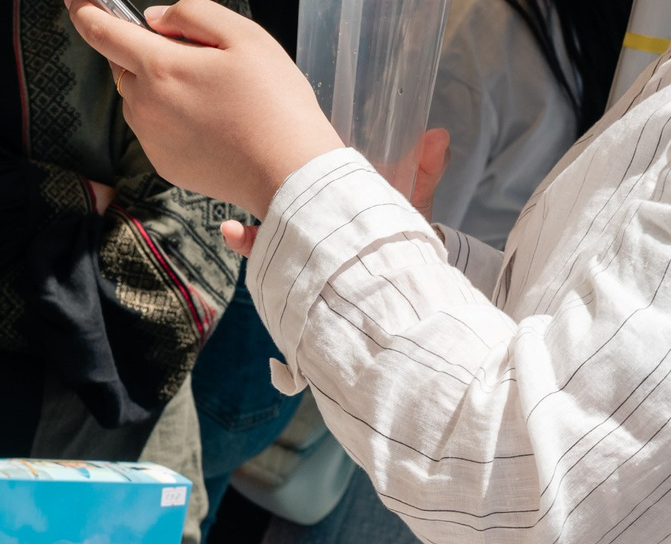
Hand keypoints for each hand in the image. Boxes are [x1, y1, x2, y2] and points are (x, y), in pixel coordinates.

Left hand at [67, 0, 337, 215]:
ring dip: (160, 84)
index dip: (86, 11)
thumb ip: (192, 15)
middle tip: (199, 56)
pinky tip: (211, 120)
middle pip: (125, 65)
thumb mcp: (244, 36)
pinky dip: (171, 115)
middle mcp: (144, 107)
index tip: (74, 0)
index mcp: (160, 69)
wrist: (286, 173)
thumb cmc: (274, 102)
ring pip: (138, 97)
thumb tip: (154, 20)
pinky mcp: (162, 163)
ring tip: (212, 92)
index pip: (104, 33)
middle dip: (148, 51)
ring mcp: (150, 139)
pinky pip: (153, 127)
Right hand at [219, 126, 446, 256]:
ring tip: (233, 226)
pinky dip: (244, 243)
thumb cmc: (397, 234)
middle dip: (260, 188)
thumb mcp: (411, 198)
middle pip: (278, 193)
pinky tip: (231, 234)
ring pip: (265, 224)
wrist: (399, 280)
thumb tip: (439, 135)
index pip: (308, 168)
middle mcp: (311, 211)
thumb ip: (425, 169)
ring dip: (248, 225)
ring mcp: (297, 238)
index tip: (274, 138)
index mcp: (334, 190)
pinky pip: (261, 255)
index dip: (292, 156)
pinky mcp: (291, 264)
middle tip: (246, 173)